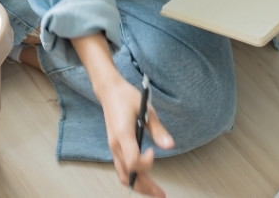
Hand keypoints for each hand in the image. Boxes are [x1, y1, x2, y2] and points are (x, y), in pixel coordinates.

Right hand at [71, 34, 174, 195]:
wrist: (109, 91)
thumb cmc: (126, 97)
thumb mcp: (146, 108)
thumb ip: (158, 129)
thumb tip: (169, 145)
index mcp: (123, 135)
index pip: (133, 161)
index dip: (146, 163)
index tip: (154, 152)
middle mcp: (115, 145)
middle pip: (128, 175)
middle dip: (145, 188)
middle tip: (161, 195)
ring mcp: (113, 148)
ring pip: (123, 175)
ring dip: (139, 186)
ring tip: (154, 192)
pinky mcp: (115, 147)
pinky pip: (122, 169)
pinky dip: (133, 178)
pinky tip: (144, 179)